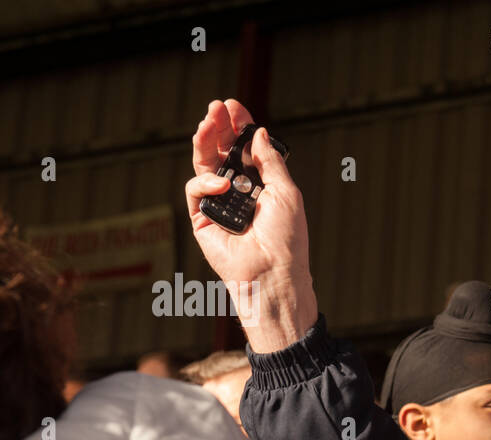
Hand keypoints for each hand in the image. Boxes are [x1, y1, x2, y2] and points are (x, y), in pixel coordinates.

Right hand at [185, 99, 317, 350]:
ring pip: (203, 164)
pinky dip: (205, 182)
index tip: (234, 106)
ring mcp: (218, 203)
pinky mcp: (202, 218)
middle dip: (218, 127)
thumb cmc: (286, 239)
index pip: (244, 148)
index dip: (238, 127)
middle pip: (221, 151)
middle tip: (216, 107)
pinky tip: (220, 184)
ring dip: (204, 140)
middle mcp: (238, 191)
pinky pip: (195, 189)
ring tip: (208, 123)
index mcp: (261, 184)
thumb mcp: (287, 193)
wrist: (273, 273)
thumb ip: (271, 162)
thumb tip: (259, 133)